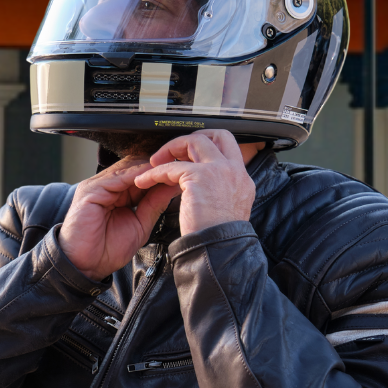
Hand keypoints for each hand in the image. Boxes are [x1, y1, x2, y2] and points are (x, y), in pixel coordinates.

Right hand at [60, 153, 180, 280]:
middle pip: (135, 166)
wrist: (85, 266)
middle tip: (180, 166)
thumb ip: (153, 205)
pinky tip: (151, 176)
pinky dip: (135, 175)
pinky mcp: (90, 190)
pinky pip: (116, 177)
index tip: (182, 173)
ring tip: (169, 168)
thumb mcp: (140, 225)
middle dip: (158, 167)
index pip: (142, 175)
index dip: (161, 174)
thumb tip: (170, 188)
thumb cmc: (107, 250)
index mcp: (118, 193)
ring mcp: (97, 186)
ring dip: (149, 168)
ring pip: (127, 168)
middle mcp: (106, 186)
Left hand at [128, 130, 254, 237]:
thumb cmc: (219, 240)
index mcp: (242, 179)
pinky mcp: (199, 177)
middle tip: (173, 152)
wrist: (221, 252)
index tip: (189, 156)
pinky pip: (171, 166)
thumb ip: (219, 192)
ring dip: (170, 150)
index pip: (229, 148)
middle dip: (192, 139)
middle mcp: (234, 171)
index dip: (208, 146)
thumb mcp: (227, 210)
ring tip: (155, 164)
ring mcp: (219, 170)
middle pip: (216, 135)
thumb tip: (204, 188)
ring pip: (193, 142)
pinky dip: (154, 173)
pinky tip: (145, 181)